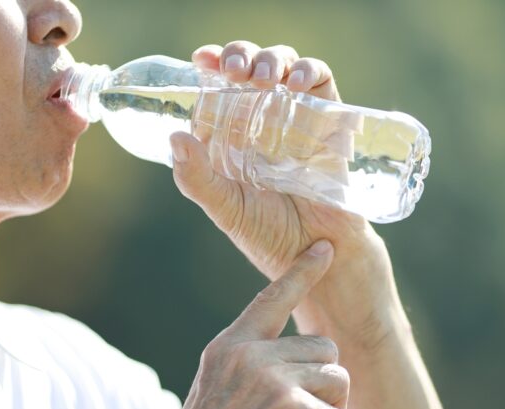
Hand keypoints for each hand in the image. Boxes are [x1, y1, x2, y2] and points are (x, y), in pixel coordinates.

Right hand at [136, 241, 349, 408]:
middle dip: (324, 389)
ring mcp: (268, 375)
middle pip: (325, 349)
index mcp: (230, 347)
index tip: (325, 248)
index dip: (302, 273)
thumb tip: (308, 359)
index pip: (271, 298)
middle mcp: (248, 352)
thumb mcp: (220, 395)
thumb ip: (253, 368)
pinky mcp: (289, 406)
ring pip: (338, 380)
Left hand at [170, 41, 402, 351]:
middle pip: (249, 69)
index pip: (217, 88)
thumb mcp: (226, 209)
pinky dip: (308, 71)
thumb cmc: (271, 235)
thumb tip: (176, 136)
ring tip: (262, 78)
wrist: (321, 256)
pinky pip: (320, 82)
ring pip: (282, 67)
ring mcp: (296, 119)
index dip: (210, 65)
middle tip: (233, 70)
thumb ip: (197, 180)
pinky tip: (295, 83)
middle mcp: (262, 122)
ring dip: (271, 60)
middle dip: (239, 56)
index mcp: (231, 136)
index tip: (201, 59)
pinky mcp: (328, 121)